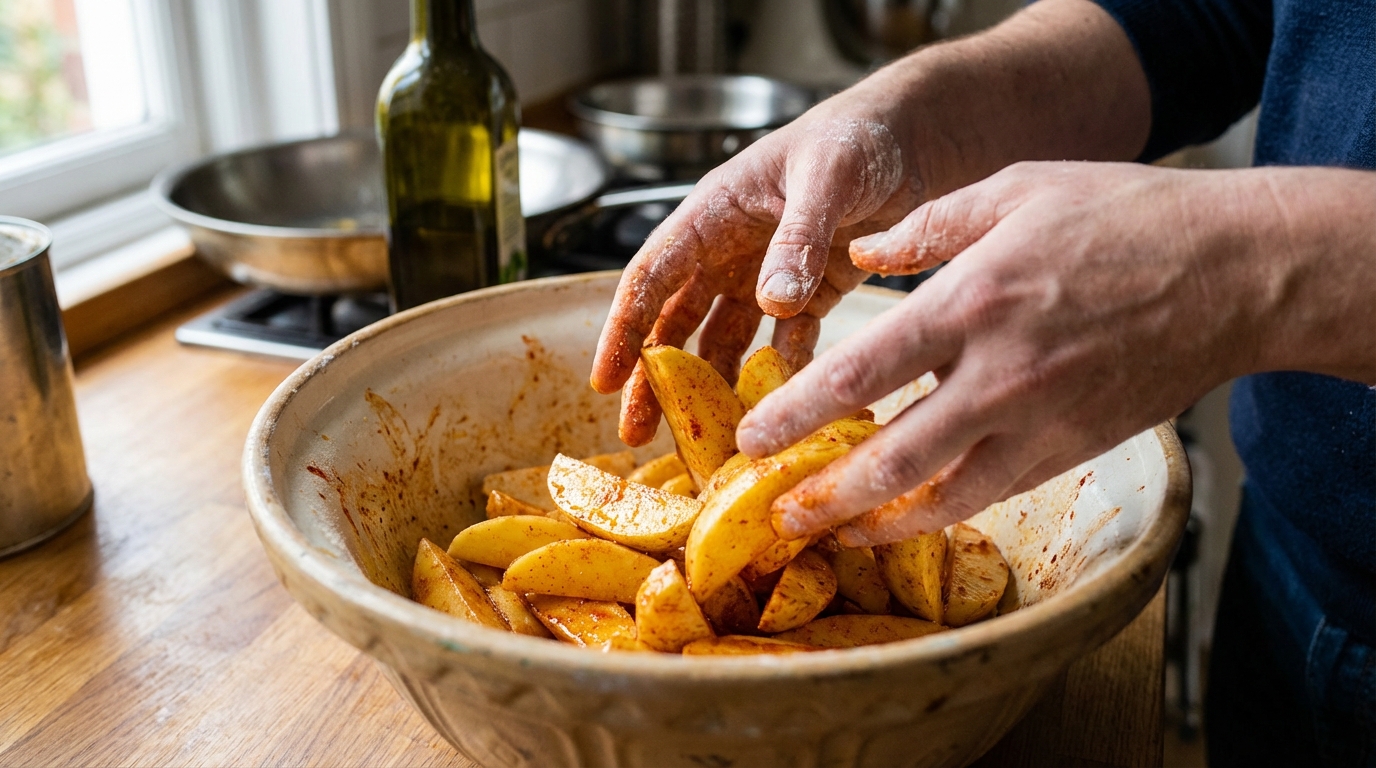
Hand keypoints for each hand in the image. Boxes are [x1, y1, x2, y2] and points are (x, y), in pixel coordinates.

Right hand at [588, 96, 925, 445]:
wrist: (915, 135)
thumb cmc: (857, 135)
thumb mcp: (826, 177)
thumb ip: (798, 238)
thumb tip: (771, 301)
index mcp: (714, 214)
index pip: (652, 275)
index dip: (624, 329)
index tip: (605, 379)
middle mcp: (730, 250)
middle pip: (675, 321)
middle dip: (653, 377)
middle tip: (635, 431)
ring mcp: (767, 276)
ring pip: (723, 339)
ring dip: (710, 385)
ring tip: (700, 436)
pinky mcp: (811, 294)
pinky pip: (787, 341)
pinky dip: (784, 371)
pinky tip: (784, 402)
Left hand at [747, 161, 1271, 545]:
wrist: (1234, 274)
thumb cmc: (1127, 220)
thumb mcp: (1016, 190)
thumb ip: (927, 225)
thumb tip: (860, 254)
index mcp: (974, 302)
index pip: (859, 374)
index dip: (796, 416)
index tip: (753, 439)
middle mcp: (1000, 375)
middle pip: (890, 459)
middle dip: (822, 494)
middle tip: (775, 512)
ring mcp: (1039, 422)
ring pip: (940, 497)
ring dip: (875, 522)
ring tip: (829, 532)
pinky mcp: (1071, 450)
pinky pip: (991, 495)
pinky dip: (940, 512)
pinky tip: (904, 516)